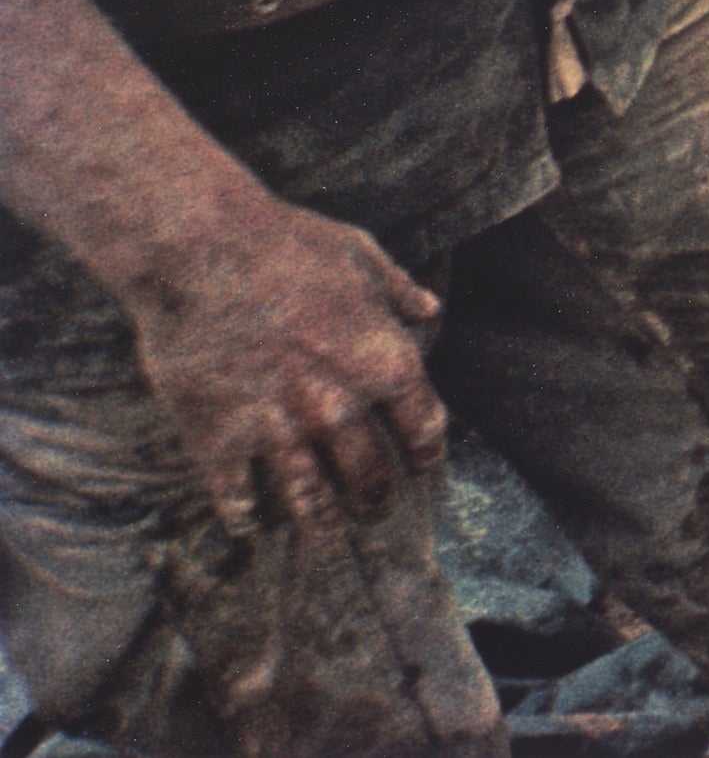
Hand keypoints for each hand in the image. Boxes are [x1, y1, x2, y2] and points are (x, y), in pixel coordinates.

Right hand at [119, 195, 445, 533]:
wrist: (201, 253)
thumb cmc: (287, 244)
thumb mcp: (361, 255)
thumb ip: (398, 291)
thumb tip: (429, 310)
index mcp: (385, 363)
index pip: (423, 426)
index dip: (426, 451)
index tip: (425, 465)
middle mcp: (338, 407)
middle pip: (368, 474)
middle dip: (376, 500)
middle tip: (376, 512)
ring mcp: (278, 429)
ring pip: (309, 499)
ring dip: (321, 525)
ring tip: (327, 541)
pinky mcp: (220, 439)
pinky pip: (237, 496)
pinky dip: (246, 516)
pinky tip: (251, 525)